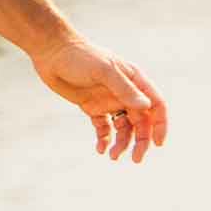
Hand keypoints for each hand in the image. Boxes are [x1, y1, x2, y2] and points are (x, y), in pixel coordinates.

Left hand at [31, 37, 167, 162]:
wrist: (50, 52)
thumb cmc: (79, 56)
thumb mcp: (103, 71)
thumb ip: (124, 89)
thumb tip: (146, 106)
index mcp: (134, 81)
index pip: (156, 105)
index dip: (160, 125)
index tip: (157, 143)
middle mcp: (125, 93)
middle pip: (141, 122)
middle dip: (141, 141)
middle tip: (135, 158)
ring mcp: (108, 100)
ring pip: (123, 128)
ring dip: (122, 143)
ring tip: (112, 156)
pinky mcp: (92, 106)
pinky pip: (104, 127)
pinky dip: (104, 139)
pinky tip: (100, 148)